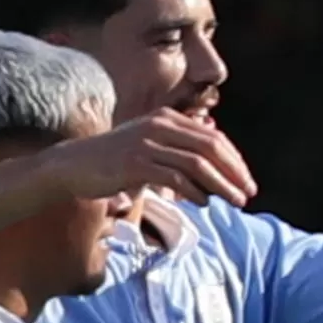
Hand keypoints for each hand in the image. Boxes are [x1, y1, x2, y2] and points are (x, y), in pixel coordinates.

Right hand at [34, 108, 257, 207]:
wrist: (73, 165)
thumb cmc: (113, 162)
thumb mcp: (150, 152)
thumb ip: (177, 158)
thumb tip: (211, 183)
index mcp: (167, 119)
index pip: (213, 138)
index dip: (235, 160)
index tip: (247, 181)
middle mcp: (160, 125)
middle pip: (210, 148)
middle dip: (234, 172)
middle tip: (249, 193)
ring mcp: (147, 142)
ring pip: (197, 163)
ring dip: (221, 185)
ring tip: (235, 201)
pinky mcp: (135, 162)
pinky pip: (174, 176)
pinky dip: (194, 191)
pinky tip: (204, 203)